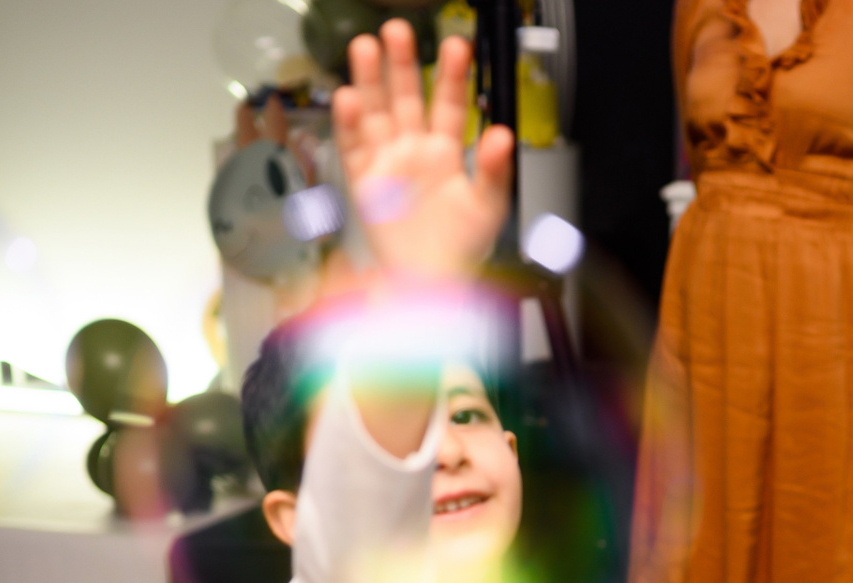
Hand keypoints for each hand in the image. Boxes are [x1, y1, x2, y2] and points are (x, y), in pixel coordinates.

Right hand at [332, 20, 515, 280]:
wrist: (430, 282)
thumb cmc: (460, 247)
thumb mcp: (487, 205)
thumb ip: (495, 168)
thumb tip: (504, 135)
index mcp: (446, 152)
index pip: (450, 104)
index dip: (452, 75)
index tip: (457, 46)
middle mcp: (414, 150)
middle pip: (407, 97)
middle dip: (403, 64)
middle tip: (398, 30)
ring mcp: (387, 162)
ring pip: (375, 112)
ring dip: (369, 81)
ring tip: (365, 47)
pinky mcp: (364, 181)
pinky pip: (352, 146)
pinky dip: (349, 123)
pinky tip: (349, 99)